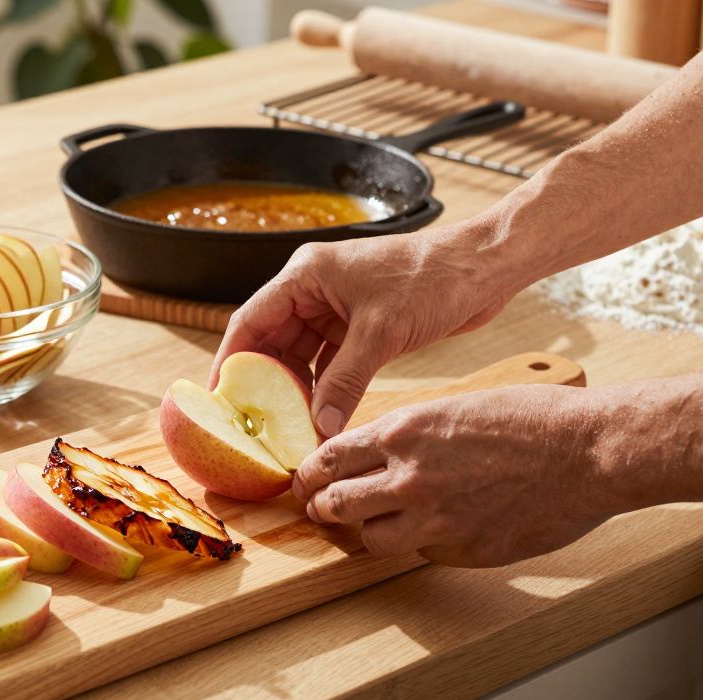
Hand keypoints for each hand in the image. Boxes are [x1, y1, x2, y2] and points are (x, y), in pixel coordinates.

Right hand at [211, 219, 517, 437]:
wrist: (484, 268)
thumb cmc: (433, 278)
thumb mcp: (381, 332)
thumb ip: (345, 380)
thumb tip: (320, 426)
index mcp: (305, 275)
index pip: (250, 321)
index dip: (230, 361)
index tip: (219, 399)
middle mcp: (313, 290)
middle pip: (272, 343)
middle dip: (264, 384)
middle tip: (255, 425)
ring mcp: (336, 309)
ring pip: (301, 357)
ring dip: (296, 391)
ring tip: (288, 428)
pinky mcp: (360, 326)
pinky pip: (329, 363)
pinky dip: (324, 390)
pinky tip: (320, 418)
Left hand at [291, 383, 624, 567]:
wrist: (588, 451)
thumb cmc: (533, 419)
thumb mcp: (455, 407)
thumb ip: (410, 435)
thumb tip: (378, 454)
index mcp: (403, 432)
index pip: (328, 458)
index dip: (311, 473)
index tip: (307, 480)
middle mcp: (408, 477)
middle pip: (334, 504)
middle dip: (323, 506)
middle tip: (322, 508)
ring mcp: (434, 519)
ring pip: (370, 539)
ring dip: (369, 531)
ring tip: (377, 523)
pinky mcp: (463, 550)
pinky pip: (422, 553)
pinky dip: (422, 544)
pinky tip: (439, 529)